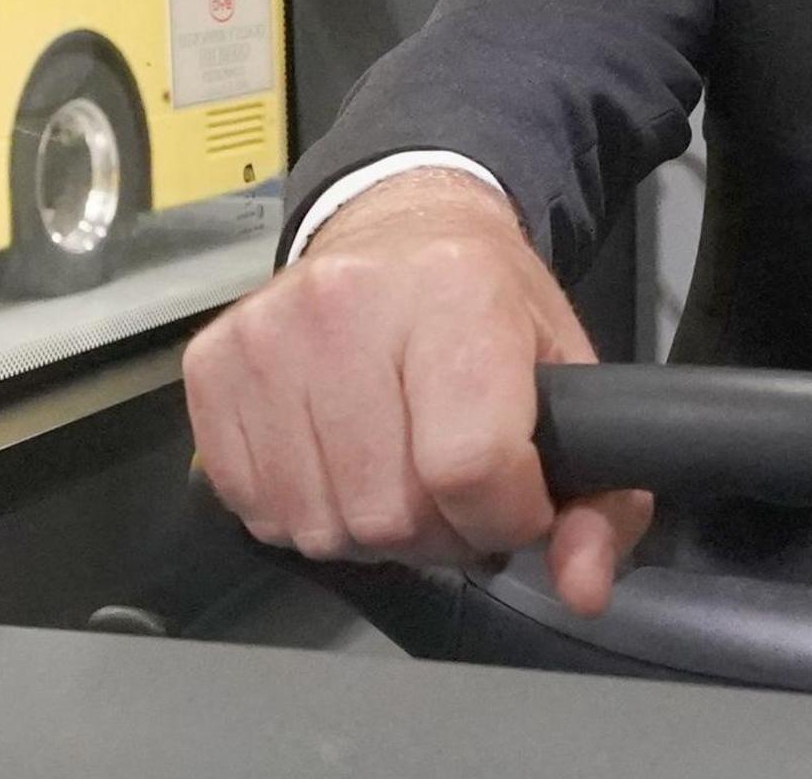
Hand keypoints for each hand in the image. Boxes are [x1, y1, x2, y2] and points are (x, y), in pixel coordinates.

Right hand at [184, 169, 651, 614]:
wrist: (399, 227)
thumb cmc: (485, 304)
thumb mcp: (569, 377)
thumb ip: (598, 495)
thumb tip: (583, 584)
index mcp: (456, 292)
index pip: (472, 465)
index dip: (504, 516)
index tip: (513, 500)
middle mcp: (348, 303)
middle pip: (391, 511)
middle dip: (437, 530)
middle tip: (451, 485)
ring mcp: (268, 334)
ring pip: (321, 525)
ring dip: (367, 530)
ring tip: (394, 470)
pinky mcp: (212, 364)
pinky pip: (256, 508)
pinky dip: (305, 510)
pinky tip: (337, 462)